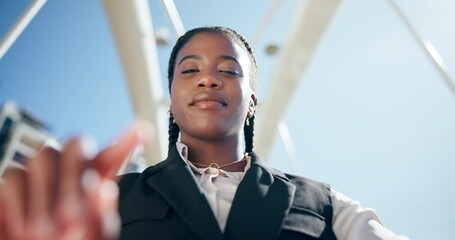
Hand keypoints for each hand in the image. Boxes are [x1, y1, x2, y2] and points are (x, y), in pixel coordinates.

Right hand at [0, 123, 144, 239]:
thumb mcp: (96, 236)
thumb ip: (102, 215)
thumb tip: (102, 187)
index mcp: (96, 181)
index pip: (111, 156)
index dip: (125, 142)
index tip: (142, 130)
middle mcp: (69, 171)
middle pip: (75, 144)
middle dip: (73, 177)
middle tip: (73, 216)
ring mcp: (40, 175)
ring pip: (42, 156)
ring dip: (46, 193)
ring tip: (50, 231)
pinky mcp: (13, 185)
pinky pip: (14, 178)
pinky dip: (21, 204)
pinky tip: (27, 227)